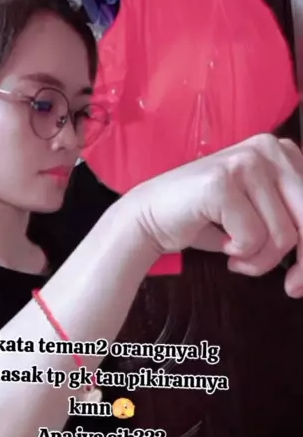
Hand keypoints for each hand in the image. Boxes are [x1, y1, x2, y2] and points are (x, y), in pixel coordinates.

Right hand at [129, 134, 302, 297]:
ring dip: (259, 260)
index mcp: (284, 152)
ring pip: (282, 236)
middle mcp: (270, 148)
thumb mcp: (261, 216)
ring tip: (236, 254)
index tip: (302, 279)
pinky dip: (238, 253)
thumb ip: (292, 223)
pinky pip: (252, 238)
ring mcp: (246, 161)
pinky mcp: (223, 182)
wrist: (150, 217)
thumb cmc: (206, 220)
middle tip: (292, 288)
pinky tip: (221, 242)